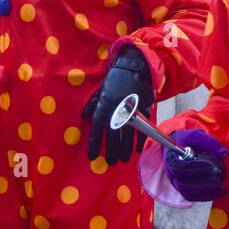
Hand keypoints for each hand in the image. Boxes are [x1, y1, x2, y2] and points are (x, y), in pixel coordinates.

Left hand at [81, 45, 153, 162]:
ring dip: (125, 148)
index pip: (97, 128)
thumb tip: (84, 116)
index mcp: (104, 104)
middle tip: (111, 161)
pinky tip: (138, 149)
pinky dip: (140, 139)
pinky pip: (143, 127)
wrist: (134, 66)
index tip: (93, 156)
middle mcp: (117, 109)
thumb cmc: (115, 79)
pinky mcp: (144, 108)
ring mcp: (132, 109)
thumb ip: (93, 104)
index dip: (94, 143)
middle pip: (113, 134)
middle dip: (112, 150)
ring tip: (124, 159)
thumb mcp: (100, 90)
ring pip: (128, 133)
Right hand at [163, 129, 227, 200]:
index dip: (194, 168)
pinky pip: (193, 197)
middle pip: (182, 184)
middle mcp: (171, 174)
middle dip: (202, 183)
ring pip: (188, 193)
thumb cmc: (188, 141)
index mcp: (171, 159)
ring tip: (220, 186)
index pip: (178, 167)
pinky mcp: (184, 190)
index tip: (210, 165)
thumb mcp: (197, 136)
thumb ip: (209, 142)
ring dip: (205, 192)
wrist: (182, 146)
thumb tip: (224, 154)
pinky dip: (207, 196)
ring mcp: (177, 184)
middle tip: (217, 179)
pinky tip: (220, 191)